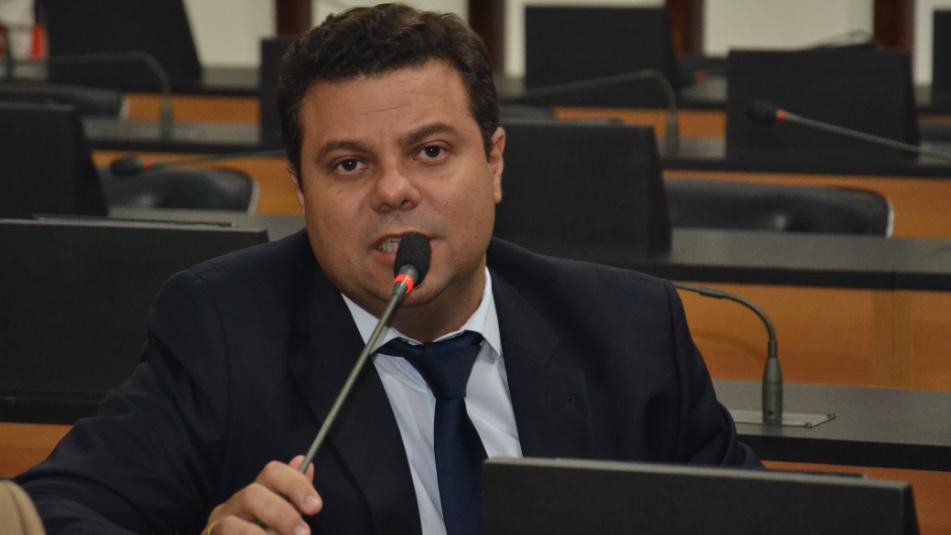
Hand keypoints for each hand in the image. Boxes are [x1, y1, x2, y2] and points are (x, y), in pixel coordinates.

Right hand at [203, 455, 320, 534]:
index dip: (296, 484)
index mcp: (256, 494)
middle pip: (253, 494)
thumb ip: (294, 496)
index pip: (272, 472)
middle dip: (282, 514)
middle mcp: (234, 505)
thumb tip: (306, 463)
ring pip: (234, 524)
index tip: (316, 506)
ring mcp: (217, 524)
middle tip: (303, 533)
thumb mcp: (283, 520)